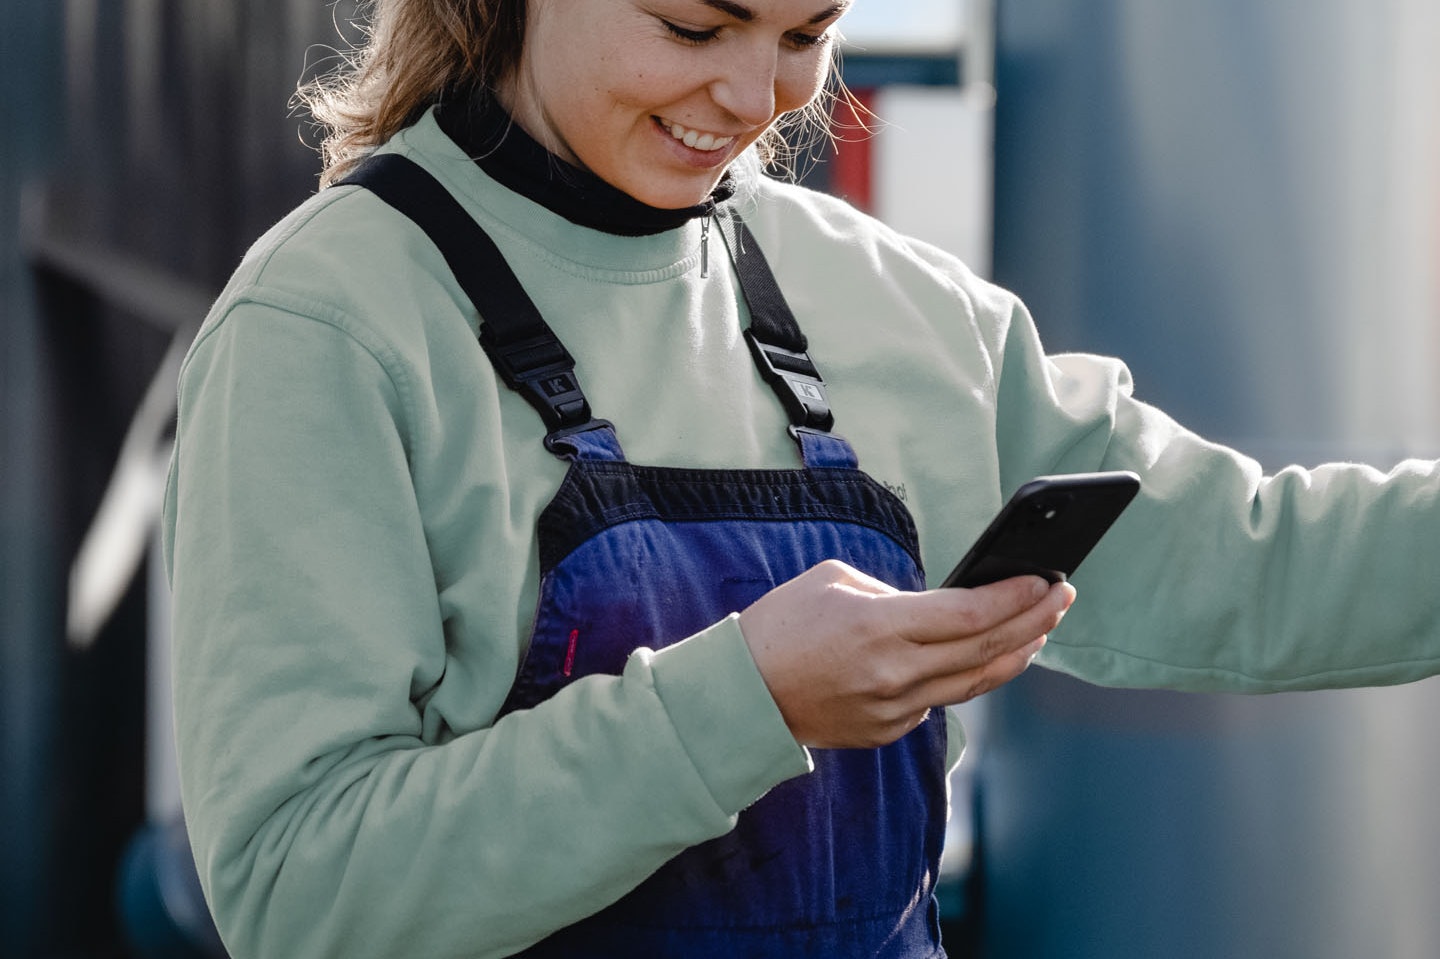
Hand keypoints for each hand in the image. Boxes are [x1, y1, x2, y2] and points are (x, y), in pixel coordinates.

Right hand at [738, 560, 1074, 747]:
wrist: (742, 694)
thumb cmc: (781, 625)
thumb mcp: (834, 581)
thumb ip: (895, 593)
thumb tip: (937, 606)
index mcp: (881, 625)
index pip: (970, 612)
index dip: (1016, 596)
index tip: (1047, 579)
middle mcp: (896, 672)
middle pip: (986, 647)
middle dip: (1033, 619)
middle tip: (1061, 596)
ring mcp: (894, 709)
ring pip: (975, 681)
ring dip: (1014, 653)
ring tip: (1040, 630)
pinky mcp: (887, 731)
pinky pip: (938, 700)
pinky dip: (965, 676)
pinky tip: (980, 657)